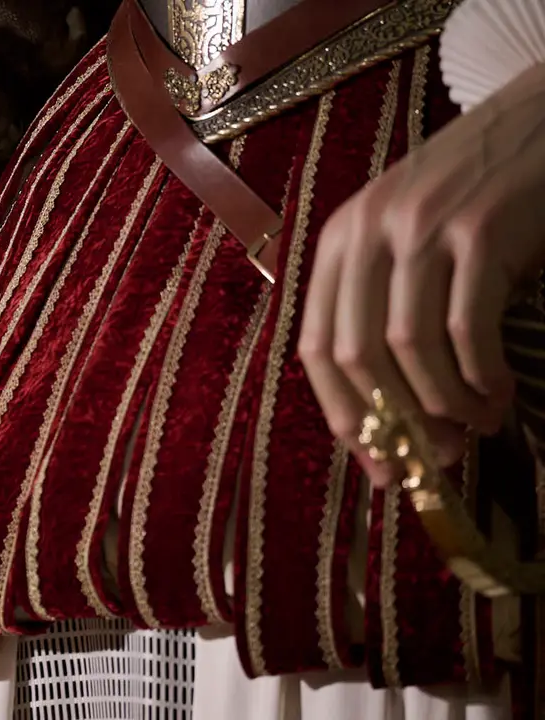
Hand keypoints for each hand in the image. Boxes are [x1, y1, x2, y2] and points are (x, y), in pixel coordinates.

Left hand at [299, 61, 544, 486]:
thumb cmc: (479, 191)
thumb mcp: (409, 237)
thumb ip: (386, 303)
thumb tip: (391, 415)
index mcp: (339, 241)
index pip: (316, 347)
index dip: (344, 417)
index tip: (380, 465)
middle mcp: (367, 232)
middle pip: (356, 355)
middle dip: (396, 422)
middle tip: (435, 459)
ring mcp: (421, 228)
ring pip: (408, 348)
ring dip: (446, 405)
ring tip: (478, 427)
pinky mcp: (481, 230)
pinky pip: (467, 328)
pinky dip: (482, 377)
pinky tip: (500, 395)